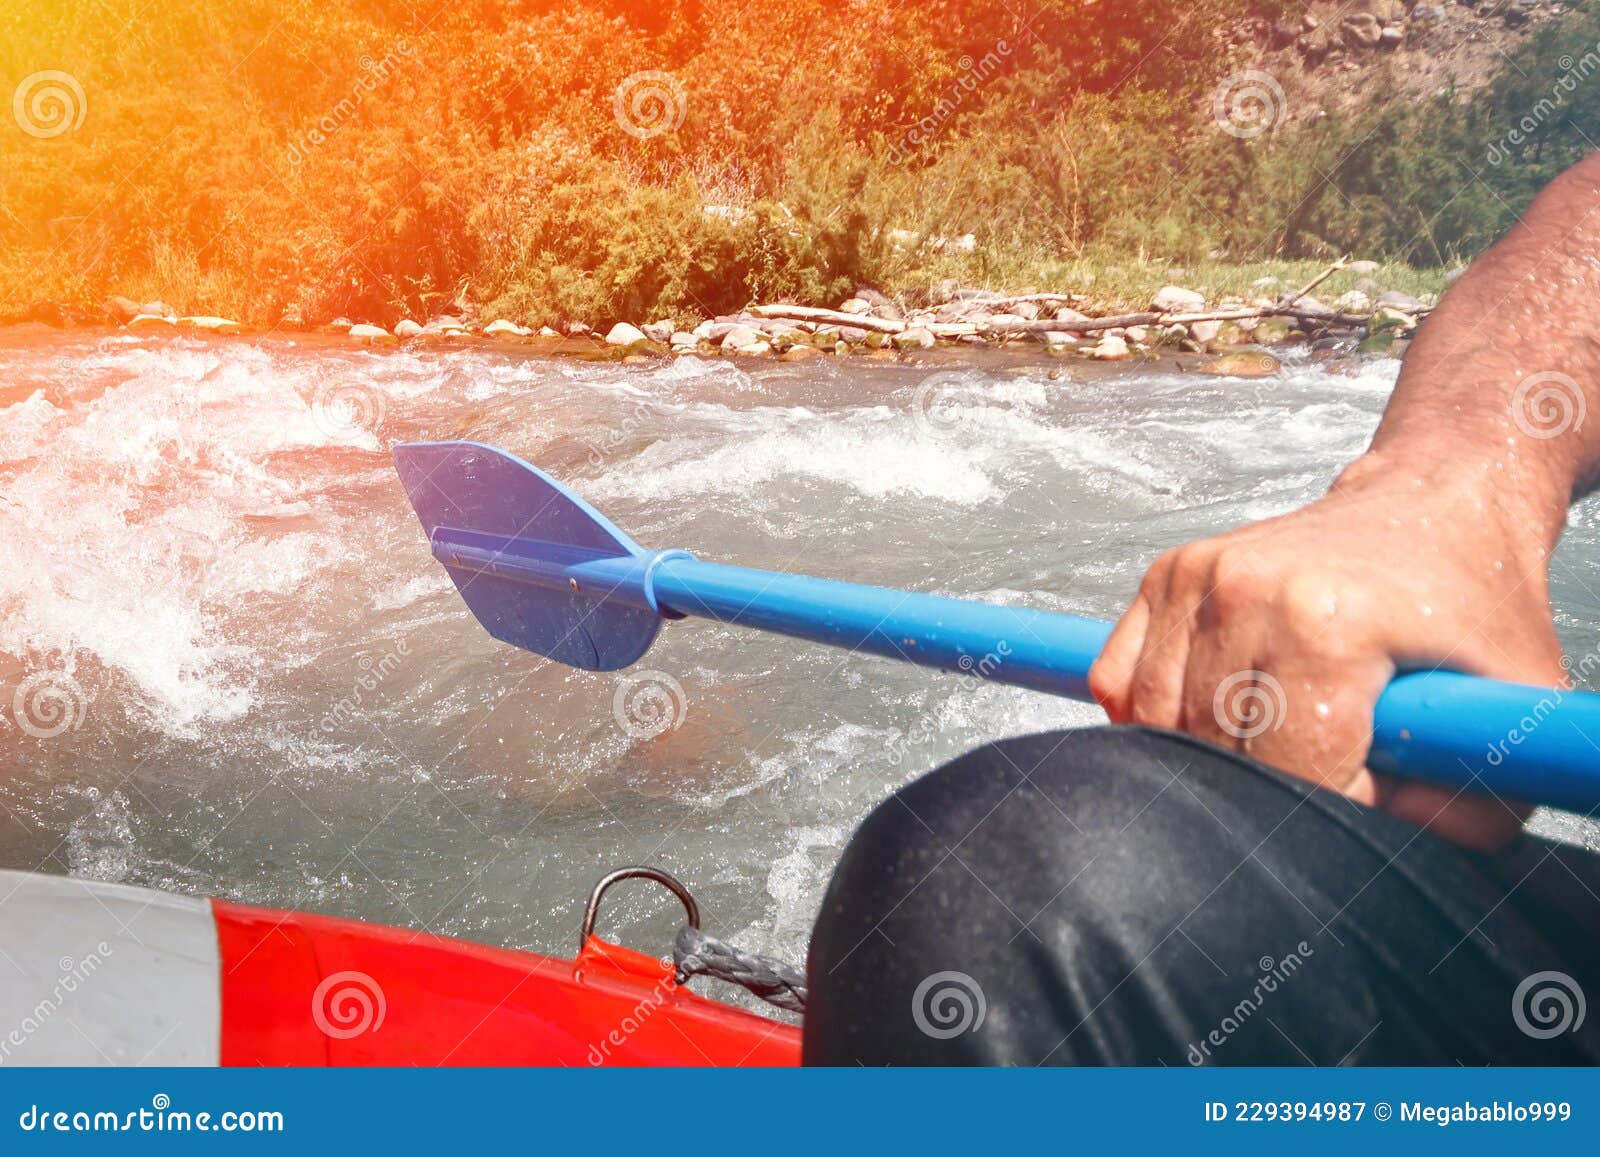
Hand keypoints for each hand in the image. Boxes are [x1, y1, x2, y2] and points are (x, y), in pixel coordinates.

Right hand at [1086, 452, 1567, 850]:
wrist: (1431, 501)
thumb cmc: (1470, 602)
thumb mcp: (1514, 706)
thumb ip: (1464, 808)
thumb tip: (1374, 852)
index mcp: (1327, 624)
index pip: (1288, 771)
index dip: (1332, 803)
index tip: (1372, 779)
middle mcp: (1247, 593)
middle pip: (1218, 753)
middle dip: (1270, 784)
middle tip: (1328, 762)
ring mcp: (1197, 578)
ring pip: (1158, 726)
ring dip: (1209, 755)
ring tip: (1275, 734)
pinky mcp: (1167, 574)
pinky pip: (1120, 682)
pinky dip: (1151, 717)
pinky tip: (1210, 711)